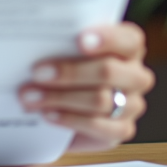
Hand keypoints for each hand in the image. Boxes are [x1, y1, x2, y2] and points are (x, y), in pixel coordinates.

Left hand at [18, 22, 154, 151]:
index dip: (106, 38)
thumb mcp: (64, 47)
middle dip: (70, 72)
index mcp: (128, 46)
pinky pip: (100, 127)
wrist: (64, 104)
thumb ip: (61, 40)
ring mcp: (132, 104)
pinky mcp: (122, 129)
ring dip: (60, 98)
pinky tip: (48, 114)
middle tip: (37, 72)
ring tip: (31, 96)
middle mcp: (136, 75)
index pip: (128, 40)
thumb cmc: (64, 64)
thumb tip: (37, 36)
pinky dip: (70, 119)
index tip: (79, 40)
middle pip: (109, 71)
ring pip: (101, 100)